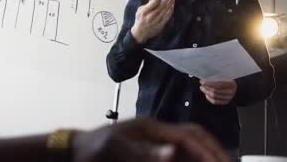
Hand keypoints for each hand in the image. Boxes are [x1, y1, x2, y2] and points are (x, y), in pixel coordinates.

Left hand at [72, 117, 228, 161]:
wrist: (74, 152)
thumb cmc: (94, 149)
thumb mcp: (117, 149)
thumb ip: (145, 153)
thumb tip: (174, 153)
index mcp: (153, 127)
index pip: (188, 136)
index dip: (206, 150)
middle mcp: (158, 133)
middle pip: (194, 137)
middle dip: (213, 150)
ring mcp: (155, 142)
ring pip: (188, 147)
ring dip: (204, 156)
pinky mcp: (150, 152)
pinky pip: (177, 155)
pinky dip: (189, 160)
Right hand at [131, 0, 174, 43]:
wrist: (140, 33)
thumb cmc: (140, 20)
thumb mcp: (139, 10)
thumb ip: (147, 4)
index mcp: (144, 11)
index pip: (154, 2)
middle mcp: (151, 16)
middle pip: (162, 6)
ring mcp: (156, 21)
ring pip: (165, 11)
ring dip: (170, 4)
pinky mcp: (161, 25)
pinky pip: (167, 17)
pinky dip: (170, 12)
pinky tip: (172, 7)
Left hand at [200, 80, 237, 105]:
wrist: (237, 88)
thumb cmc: (229, 81)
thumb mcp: (226, 77)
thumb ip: (217, 78)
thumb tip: (206, 79)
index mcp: (231, 84)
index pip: (218, 84)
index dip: (209, 83)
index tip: (202, 81)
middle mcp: (231, 92)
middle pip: (216, 91)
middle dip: (207, 88)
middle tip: (201, 85)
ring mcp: (229, 98)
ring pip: (214, 97)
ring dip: (207, 93)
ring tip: (203, 89)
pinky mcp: (226, 102)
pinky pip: (215, 102)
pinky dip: (209, 98)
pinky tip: (206, 94)